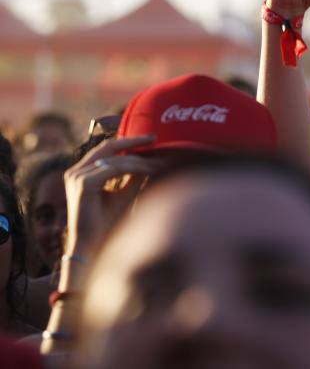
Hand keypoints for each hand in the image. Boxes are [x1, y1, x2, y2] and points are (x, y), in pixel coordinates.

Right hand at [63, 135, 161, 256]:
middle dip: (134, 141)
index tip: (151, 140)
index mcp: (81, 172)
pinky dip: (133, 168)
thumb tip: (150, 160)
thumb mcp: (124, 193)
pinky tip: (150, 170)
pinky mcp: (83, 184)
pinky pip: (113, 169)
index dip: (128, 143)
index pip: (106, 149)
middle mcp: (75, 172)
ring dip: (139, 160)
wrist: (93, 246)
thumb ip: (134, 176)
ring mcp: (77, 177)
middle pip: (108, 147)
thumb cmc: (108, 222)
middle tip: (155, 138)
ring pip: (115, 160)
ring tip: (159, 163)